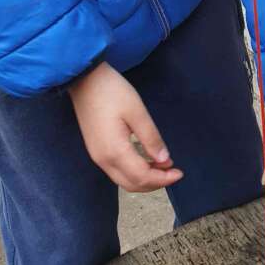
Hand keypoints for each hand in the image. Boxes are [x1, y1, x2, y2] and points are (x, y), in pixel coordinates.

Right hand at [68, 61, 183, 191]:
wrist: (84, 80)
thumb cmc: (112, 92)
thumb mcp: (137, 112)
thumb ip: (151, 138)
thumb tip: (165, 160)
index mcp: (115, 151)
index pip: (142, 177)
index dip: (163, 179)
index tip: (180, 173)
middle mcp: (103, 160)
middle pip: (132, 184)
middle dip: (155, 183)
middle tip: (174, 172)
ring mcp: (97, 156)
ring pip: (123, 180)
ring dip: (145, 178)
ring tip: (164, 166)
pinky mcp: (96, 150)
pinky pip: (117, 171)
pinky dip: (134, 171)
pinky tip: (147, 160)